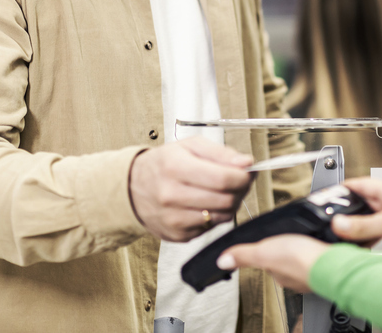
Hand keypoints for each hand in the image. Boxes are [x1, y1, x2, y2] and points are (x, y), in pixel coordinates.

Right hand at [128, 137, 253, 241]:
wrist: (133, 188)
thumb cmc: (165, 164)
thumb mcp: (190, 146)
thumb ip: (221, 153)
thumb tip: (246, 163)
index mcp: (175, 167)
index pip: (223, 178)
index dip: (243, 177)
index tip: (248, 172)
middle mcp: (171, 195)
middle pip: (226, 200)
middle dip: (241, 190)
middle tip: (240, 181)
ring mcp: (173, 219)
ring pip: (222, 216)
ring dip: (231, 203)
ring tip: (224, 191)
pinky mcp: (178, 235)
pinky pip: (211, 228)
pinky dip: (216, 215)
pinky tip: (208, 203)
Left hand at [217, 235, 327, 293]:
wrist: (331, 259)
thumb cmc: (300, 260)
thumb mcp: (264, 252)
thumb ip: (244, 255)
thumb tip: (222, 261)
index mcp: (280, 274)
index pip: (269, 262)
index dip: (268, 250)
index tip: (270, 241)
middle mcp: (296, 275)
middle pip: (287, 259)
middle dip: (288, 247)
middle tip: (290, 235)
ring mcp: (313, 269)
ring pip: (303, 257)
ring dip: (304, 247)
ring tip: (305, 235)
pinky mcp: (328, 260)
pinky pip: (319, 252)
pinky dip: (318, 247)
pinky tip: (319, 240)